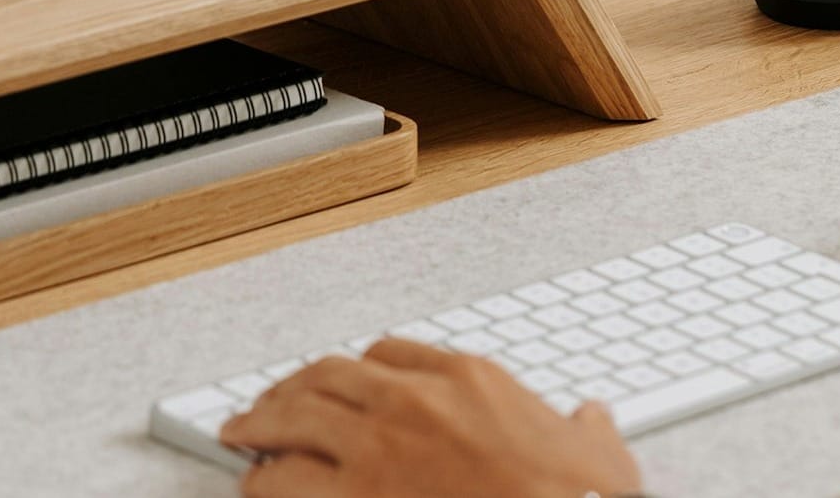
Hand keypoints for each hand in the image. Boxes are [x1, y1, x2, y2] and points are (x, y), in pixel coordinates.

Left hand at [219, 338, 642, 497]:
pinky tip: (253, 486)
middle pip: (332, 374)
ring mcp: (380, 447)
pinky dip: (262, 481)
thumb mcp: (599, 451)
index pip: (394, 355)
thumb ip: (588, 429)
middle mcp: (415, 401)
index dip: (363, 370)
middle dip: (296, 386)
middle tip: (275, 399)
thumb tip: (592, 421)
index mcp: (471, 380)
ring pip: (295, 416)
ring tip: (241, 433)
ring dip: (261, 423)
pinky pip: (285, 480)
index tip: (351, 382)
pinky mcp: (356, 496)